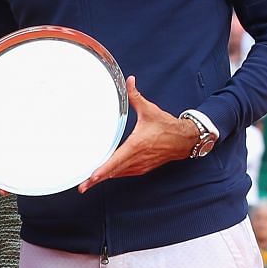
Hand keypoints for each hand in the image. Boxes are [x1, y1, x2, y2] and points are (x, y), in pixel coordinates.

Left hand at [80, 78, 196, 191]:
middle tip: (82, 187)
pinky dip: (115, 174)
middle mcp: (137, 158)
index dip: (102, 170)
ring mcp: (140, 165)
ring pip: (118, 174)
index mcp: (136, 145)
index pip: (115, 160)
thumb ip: (135, 96)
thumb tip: (128, 80)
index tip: (91, 178)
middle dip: (96, 180)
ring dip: (104, 178)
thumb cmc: (167, 126)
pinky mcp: (143, 168)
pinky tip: (106, 175)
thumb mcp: (149, 110)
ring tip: (88, 183)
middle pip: (113, 172)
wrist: (184, 139)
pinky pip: (125, 173)